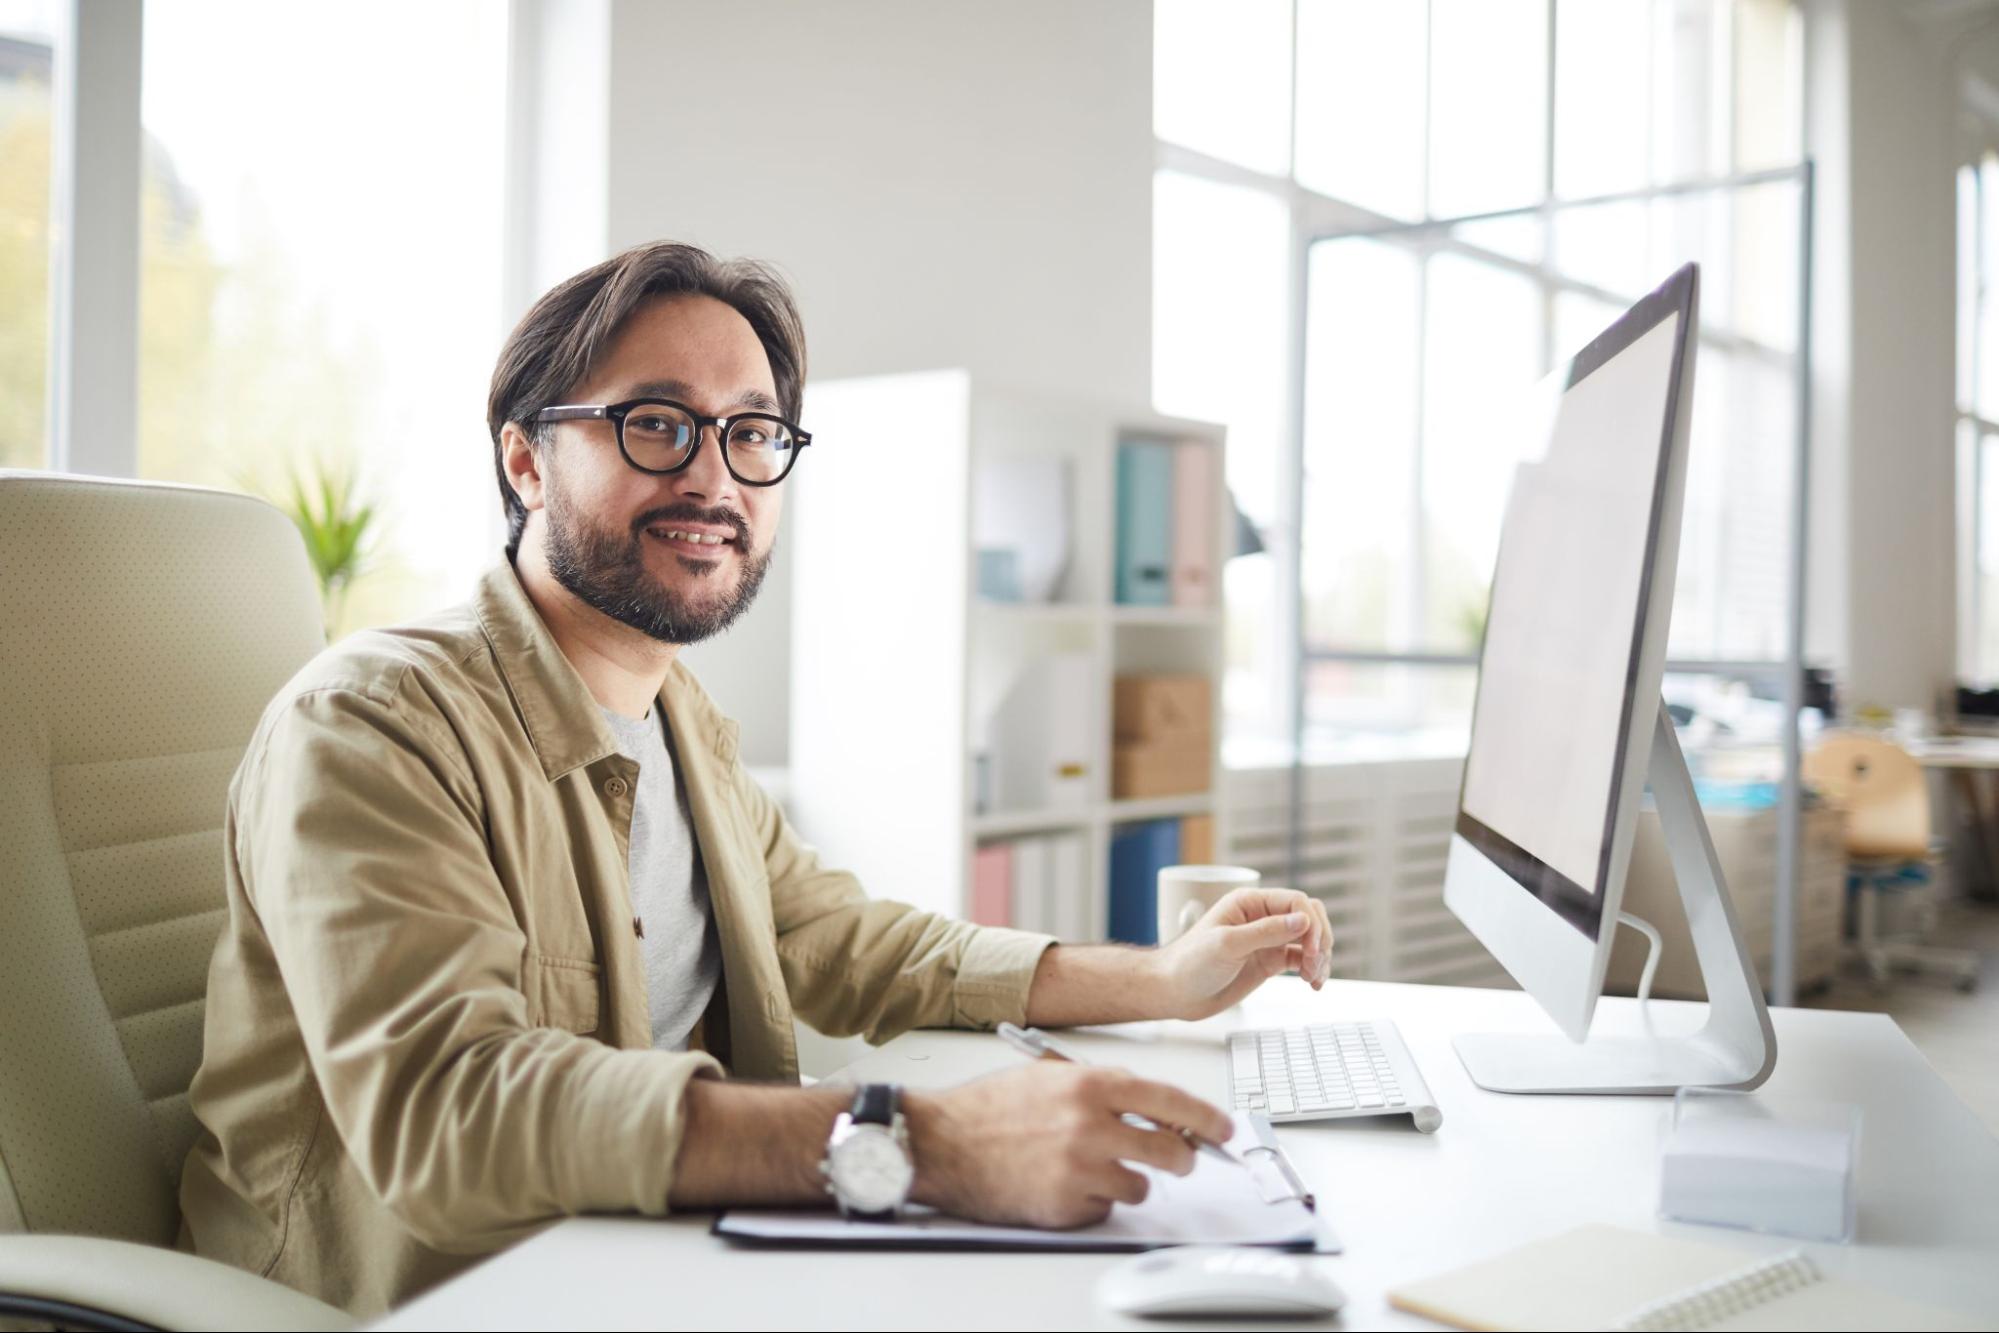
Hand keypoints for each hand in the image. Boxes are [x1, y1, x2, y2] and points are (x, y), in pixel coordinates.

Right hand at [903, 1062, 1232, 1228]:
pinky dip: (1094, 1202)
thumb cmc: (992, 1107)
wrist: (942, 1142)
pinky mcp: (1065, 1207)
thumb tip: (1157, 1109)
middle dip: (1181, 1159)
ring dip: (1128, 1181)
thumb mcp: (1052, 1075)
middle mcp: (1091, 1127)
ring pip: (1141, 1187)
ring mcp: (1079, 1171)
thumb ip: (1107, 1087)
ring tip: (1093, 1168)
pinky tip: (1065, 1184)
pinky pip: (1106, 1210)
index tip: (1223, 1130)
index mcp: (1092, 1085)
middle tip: (1174, 1158)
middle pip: (1171, 1152)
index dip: (1207, 1119)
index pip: (1172, 1102)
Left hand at [1149, 887, 1334, 1019]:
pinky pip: (1301, 959)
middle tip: (1315, 963)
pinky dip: (1313, 969)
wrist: (1174, 993)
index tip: (1311, 949)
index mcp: (1249, 903)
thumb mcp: (1227, 945)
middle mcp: (1261, 917)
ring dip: (1320, 956)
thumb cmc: (1189, 964)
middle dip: (1320, 939)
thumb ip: (1266, 932)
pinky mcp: (1270, 961)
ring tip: (1314, 978)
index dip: (1310, 923)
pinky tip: (1313, 983)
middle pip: (1309, 917)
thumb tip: (1303, 920)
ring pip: (1309, 939)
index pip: (1295, 901)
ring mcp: (1267, 940)